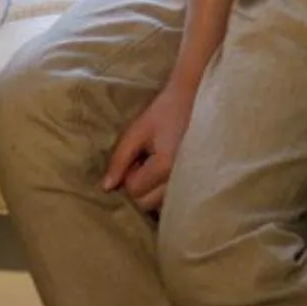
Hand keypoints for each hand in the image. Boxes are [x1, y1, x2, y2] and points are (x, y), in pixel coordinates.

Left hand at [101, 80, 195, 211]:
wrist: (197, 99)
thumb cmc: (165, 110)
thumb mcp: (138, 129)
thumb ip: (119, 158)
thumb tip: (106, 188)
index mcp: (165, 166)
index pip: (134, 190)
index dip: (128, 173)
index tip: (137, 155)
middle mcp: (182, 182)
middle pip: (147, 204)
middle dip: (139, 185)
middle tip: (145, 160)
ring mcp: (194, 186)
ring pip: (161, 206)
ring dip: (153, 190)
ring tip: (157, 164)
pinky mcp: (200, 185)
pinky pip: (176, 201)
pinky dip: (166, 192)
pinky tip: (168, 172)